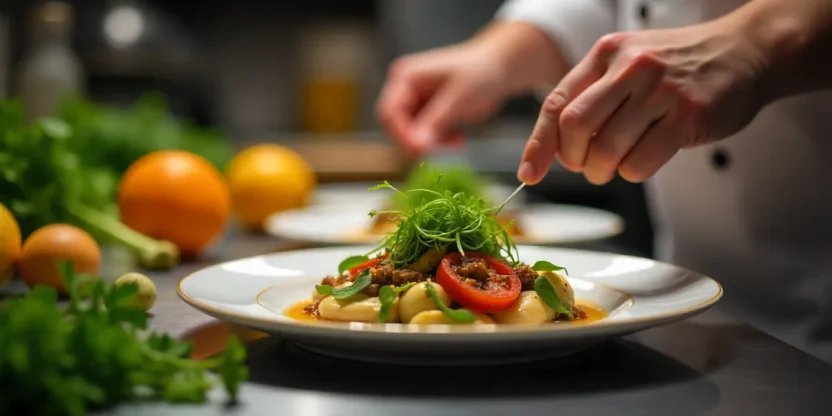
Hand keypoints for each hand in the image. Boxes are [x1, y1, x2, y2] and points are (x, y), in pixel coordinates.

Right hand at [376, 43, 508, 153]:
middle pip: (396, 127)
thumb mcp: (457, 97)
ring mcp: (415, 102)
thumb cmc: (479, 73)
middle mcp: (404, 89)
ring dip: (432, 143)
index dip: (401, 134)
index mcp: (405, 77)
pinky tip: (458, 139)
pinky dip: (440, 142)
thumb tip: (416, 146)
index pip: (389, 112)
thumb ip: (435, 121)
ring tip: (456, 141)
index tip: (420, 151)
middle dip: (417, 141)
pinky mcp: (427, 114)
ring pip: (410, 135)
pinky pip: (424, 138)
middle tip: (441, 148)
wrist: (499, 69)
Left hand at [517, 19, 768, 184]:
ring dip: (603, 171)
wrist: (747, 50)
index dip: (538, 144)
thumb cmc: (680, 66)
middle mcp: (629, 67)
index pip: (556, 103)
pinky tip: (643, 160)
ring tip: (614, 167)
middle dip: (573, 159)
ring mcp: (659, 91)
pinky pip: (639, 163)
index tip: (528, 173)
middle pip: (575, 128)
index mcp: (606, 53)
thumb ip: (592, 95)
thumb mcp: (629, 63)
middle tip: (587, 166)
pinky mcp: (687, 117)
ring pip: (606, 150)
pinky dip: (632, 173)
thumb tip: (554, 146)